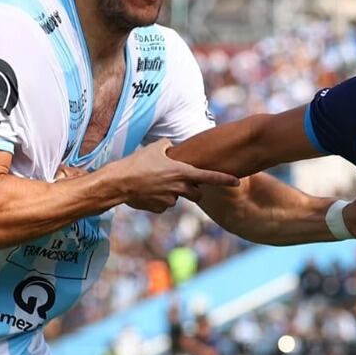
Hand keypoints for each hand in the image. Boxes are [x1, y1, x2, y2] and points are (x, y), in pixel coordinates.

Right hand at [101, 140, 238, 212]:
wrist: (119, 182)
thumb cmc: (137, 162)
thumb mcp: (155, 147)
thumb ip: (168, 145)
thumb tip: (171, 145)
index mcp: (182, 172)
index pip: (210, 176)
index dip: (225, 179)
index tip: (237, 181)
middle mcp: (179, 188)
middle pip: (197, 193)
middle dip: (194, 189)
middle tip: (181, 182)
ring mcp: (170, 200)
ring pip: (178, 198)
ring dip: (172, 193)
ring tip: (154, 182)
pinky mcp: (160, 209)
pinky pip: (165, 205)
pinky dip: (159, 199)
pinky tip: (147, 191)